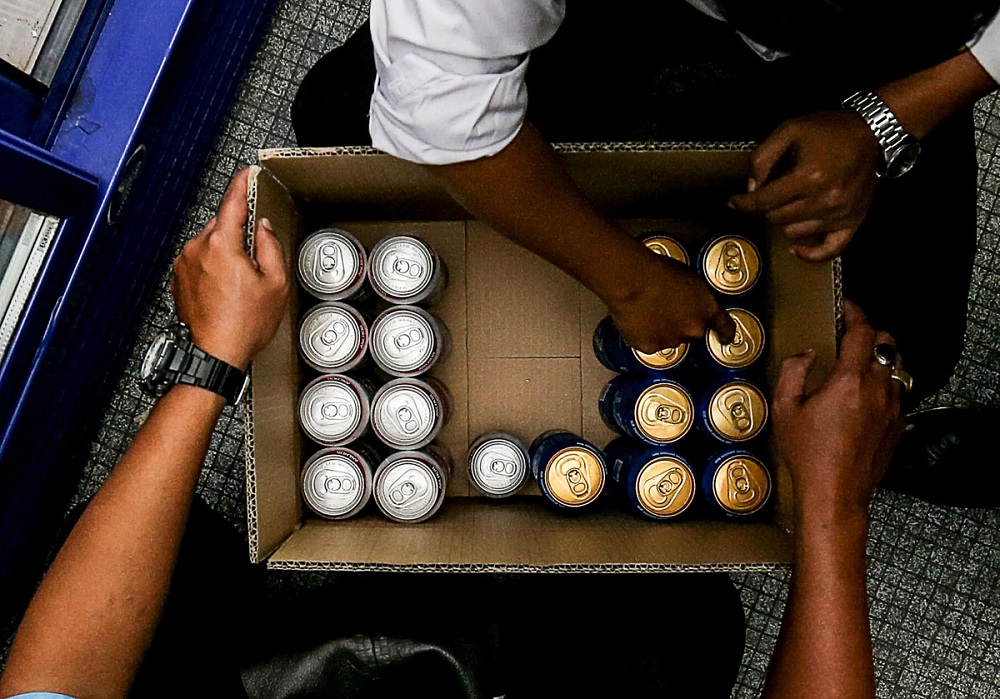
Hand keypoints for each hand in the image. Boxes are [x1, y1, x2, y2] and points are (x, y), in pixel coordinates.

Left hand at [172, 169, 289, 369]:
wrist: (215, 354)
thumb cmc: (244, 324)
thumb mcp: (276, 284)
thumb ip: (271, 247)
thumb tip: (263, 229)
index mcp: (222, 244)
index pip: (232, 202)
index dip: (242, 184)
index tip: (247, 174)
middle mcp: (198, 248)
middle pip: (222, 225)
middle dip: (240, 235)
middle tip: (256, 260)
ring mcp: (184, 263)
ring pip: (211, 244)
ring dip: (227, 254)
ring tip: (241, 283)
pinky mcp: (179, 277)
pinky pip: (200, 260)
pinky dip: (214, 267)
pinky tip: (227, 290)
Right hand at [607, 252, 735, 351]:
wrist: (630, 279)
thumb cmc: (656, 269)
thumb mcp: (688, 277)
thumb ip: (695, 296)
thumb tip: (690, 300)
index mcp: (707, 309)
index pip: (726, 328)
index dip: (725, 333)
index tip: (724, 337)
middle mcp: (693, 329)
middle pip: (692, 333)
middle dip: (682, 324)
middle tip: (667, 310)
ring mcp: (671, 340)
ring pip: (669, 339)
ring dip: (662, 329)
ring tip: (648, 311)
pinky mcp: (650, 346)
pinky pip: (648, 343)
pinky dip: (643, 335)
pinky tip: (638, 319)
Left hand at [728, 111, 879, 261]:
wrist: (871, 132)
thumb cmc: (829, 130)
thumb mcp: (789, 130)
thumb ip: (762, 158)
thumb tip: (751, 189)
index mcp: (808, 177)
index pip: (763, 201)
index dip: (743, 203)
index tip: (734, 203)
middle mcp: (824, 200)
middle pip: (776, 218)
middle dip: (765, 207)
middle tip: (768, 194)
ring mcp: (840, 214)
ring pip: (794, 232)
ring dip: (785, 220)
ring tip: (790, 203)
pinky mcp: (853, 222)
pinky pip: (828, 250)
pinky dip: (810, 253)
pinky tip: (796, 248)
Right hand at [772, 301, 902, 521]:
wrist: (835, 492)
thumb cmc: (808, 454)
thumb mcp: (784, 409)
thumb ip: (793, 372)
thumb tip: (807, 355)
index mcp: (849, 380)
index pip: (862, 331)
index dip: (855, 312)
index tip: (845, 308)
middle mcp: (877, 389)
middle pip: (887, 343)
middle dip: (869, 333)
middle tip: (849, 336)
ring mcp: (892, 407)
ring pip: (894, 367)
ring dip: (877, 360)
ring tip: (854, 367)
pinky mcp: (898, 425)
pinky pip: (896, 392)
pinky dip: (882, 385)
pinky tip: (861, 397)